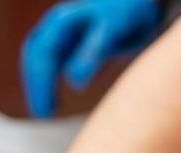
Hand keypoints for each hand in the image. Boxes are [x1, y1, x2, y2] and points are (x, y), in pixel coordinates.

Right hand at [23, 0, 160, 116]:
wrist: (144, 5)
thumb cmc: (129, 14)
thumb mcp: (113, 30)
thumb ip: (93, 52)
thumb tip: (75, 80)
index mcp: (63, 22)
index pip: (41, 53)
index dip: (40, 83)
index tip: (46, 111)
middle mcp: (58, 26)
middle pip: (36, 56)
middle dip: (36, 86)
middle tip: (44, 114)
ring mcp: (63, 34)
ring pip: (41, 60)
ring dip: (40, 85)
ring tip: (47, 111)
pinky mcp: (73, 44)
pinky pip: (52, 63)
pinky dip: (49, 82)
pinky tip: (57, 101)